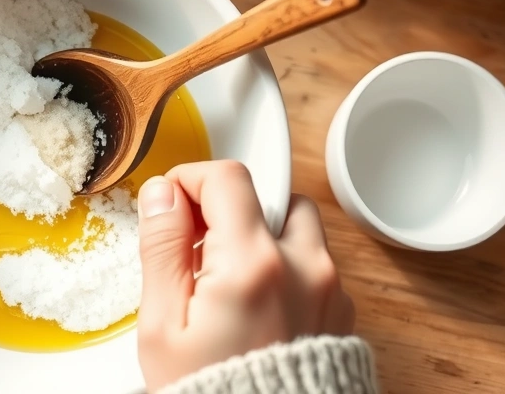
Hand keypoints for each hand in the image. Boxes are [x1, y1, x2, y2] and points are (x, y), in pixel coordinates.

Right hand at [135, 161, 354, 391]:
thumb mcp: (161, 324)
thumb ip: (163, 248)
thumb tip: (162, 194)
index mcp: (252, 264)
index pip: (228, 178)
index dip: (191, 179)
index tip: (172, 202)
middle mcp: (304, 268)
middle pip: (272, 196)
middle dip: (232, 210)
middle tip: (201, 248)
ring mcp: (330, 290)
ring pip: (300, 228)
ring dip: (265, 236)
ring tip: (231, 279)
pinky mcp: (343, 312)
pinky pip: (317, 265)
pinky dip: (288, 268)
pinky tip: (258, 305)